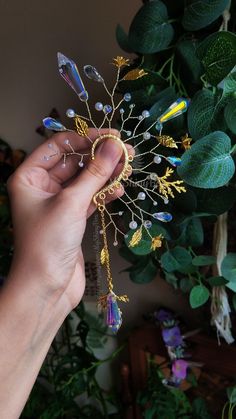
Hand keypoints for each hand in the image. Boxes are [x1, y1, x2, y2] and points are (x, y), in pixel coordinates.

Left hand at [7, 128, 130, 313]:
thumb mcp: (71, 202)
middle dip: (99, 157)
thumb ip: (95, 173)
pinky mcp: (71, 219)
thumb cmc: (47, 243)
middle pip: (74, 162)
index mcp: (29, 177)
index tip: (112, 135)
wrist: (46, 288)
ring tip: (128, 168)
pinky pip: (89, 198)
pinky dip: (103, 193)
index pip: (59, 146)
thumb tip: (115, 146)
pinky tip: (118, 190)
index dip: (85, 138)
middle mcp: (41, 187)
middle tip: (127, 152)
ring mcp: (57, 203)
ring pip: (84, 180)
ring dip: (105, 174)